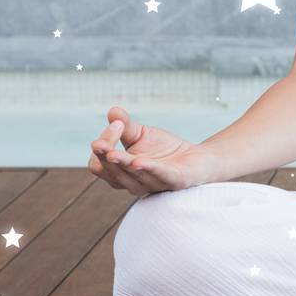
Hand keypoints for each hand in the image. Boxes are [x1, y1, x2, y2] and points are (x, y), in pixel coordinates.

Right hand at [87, 106, 218, 195]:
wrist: (197, 158)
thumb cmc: (164, 150)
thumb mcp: (142, 134)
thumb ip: (125, 125)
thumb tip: (113, 111)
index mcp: (120, 173)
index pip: (99, 164)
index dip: (102, 145)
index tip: (116, 124)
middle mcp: (133, 183)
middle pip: (110, 172)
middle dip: (105, 155)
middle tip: (104, 139)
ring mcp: (153, 184)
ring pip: (131, 177)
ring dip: (122, 164)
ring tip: (114, 153)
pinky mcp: (174, 181)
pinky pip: (159, 176)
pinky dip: (149, 169)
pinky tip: (138, 161)